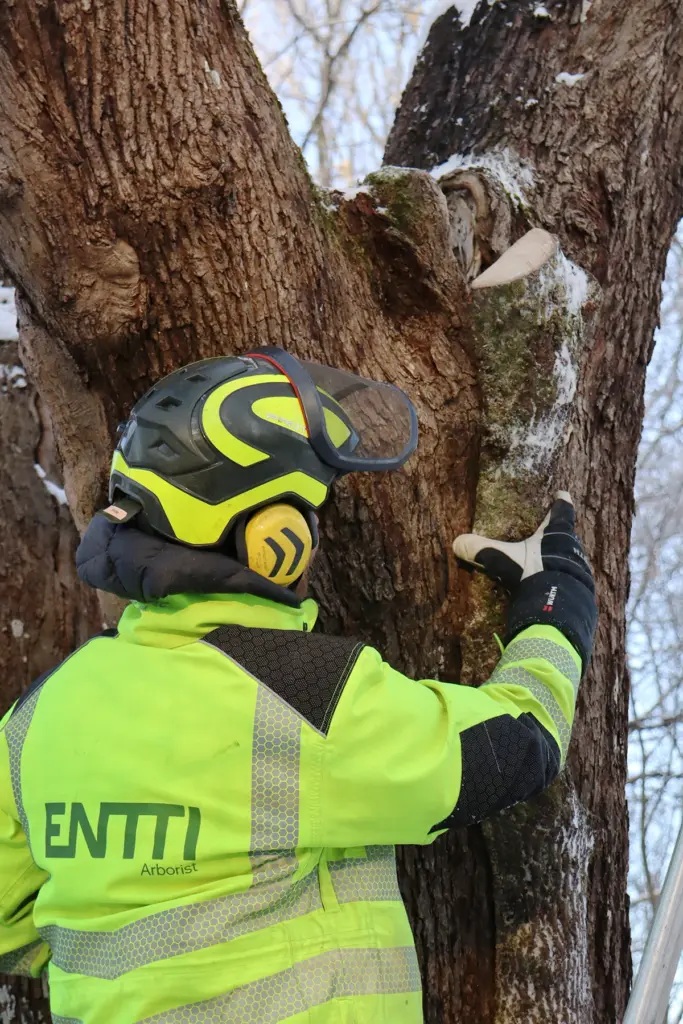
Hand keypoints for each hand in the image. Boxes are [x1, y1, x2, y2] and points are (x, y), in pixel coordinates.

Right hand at [452, 491, 596, 668]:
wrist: (558, 608)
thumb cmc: (534, 573)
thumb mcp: (503, 560)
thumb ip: (481, 550)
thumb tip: (457, 543)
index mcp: (557, 534)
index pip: (561, 512)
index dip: (561, 503)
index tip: (562, 494)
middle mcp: (572, 548)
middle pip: (566, 535)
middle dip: (558, 533)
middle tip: (549, 532)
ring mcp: (578, 570)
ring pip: (569, 557)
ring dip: (559, 558)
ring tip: (547, 560)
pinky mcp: (580, 591)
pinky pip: (569, 578)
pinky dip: (560, 578)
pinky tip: (550, 584)